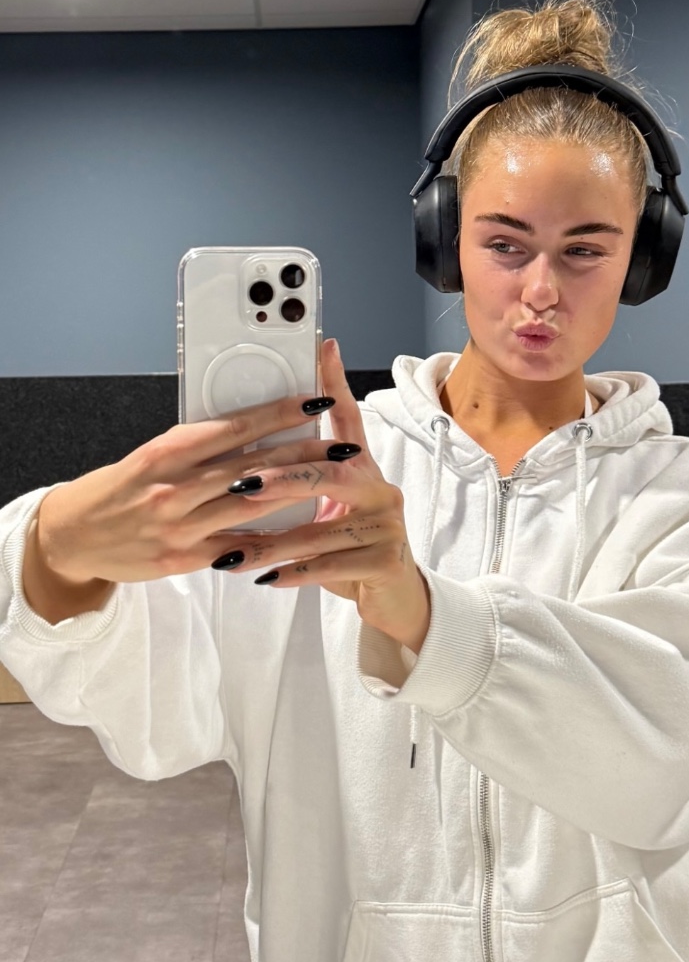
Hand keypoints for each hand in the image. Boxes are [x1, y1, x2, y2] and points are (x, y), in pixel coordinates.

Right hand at [32, 338, 429, 652]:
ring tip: (335, 481)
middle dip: (303, 454)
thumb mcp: (150, 457)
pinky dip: (270, 540)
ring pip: (251, 507)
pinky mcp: (181, 561)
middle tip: (344, 444)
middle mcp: (172, 488)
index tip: (315, 400)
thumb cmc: (116, 489)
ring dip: (297, 493)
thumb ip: (196, 448)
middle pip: (251, 466)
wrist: (71, 536)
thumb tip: (248, 429)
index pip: (232, 427)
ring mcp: (178, 527)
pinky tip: (303, 531)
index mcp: (165, 452)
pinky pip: (237, 548)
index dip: (278, 414)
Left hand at [209, 340, 430, 651]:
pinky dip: (295, 573)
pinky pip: (332, 565)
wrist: (396, 599)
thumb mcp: (332, 511)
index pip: (349, 419)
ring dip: (273, 542)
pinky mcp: (385, 562)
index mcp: (363, 471)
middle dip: (283, 479)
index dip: (336, 383)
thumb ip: (305, 485)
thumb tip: (248, 464)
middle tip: (243, 485)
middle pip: (331, 472)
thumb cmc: (351, 552)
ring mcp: (388, 526)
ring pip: (322, 529)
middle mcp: (380, 491)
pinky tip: (266, 578)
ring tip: (232, 553)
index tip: (322, 347)